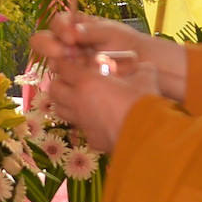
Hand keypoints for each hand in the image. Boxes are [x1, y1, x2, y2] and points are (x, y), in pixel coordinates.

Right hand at [30, 10, 186, 100]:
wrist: (141, 65)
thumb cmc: (126, 43)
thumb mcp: (111, 32)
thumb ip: (91, 31)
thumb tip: (72, 33)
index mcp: (74, 26)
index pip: (57, 23)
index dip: (59, 29)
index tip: (70, 38)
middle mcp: (67, 44)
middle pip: (43, 42)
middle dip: (50, 47)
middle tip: (63, 53)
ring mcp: (69, 63)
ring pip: (51, 63)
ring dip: (58, 65)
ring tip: (74, 68)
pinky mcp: (74, 81)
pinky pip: (62, 82)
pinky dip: (66, 82)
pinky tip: (77, 83)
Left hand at [41, 56, 159, 152]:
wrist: (148, 135)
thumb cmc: (142, 101)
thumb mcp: (145, 76)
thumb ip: (139, 68)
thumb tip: (143, 67)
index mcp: (87, 81)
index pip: (63, 68)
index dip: (64, 64)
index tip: (69, 62)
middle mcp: (78, 102)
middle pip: (54, 90)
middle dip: (59, 83)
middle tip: (71, 80)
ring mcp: (83, 122)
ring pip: (61, 111)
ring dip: (65, 103)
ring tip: (78, 99)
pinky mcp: (91, 139)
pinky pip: (81, 128)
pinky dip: (85, 122)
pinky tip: (97, 120)